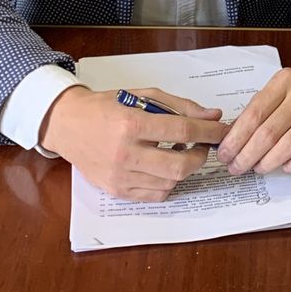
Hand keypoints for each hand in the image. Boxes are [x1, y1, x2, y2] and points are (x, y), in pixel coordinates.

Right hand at [39, 86, 228, 201]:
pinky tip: (164, 168)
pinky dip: (167, 184)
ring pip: (169, 183)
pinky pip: (154, 195)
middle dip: (200, 156)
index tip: (222, 130)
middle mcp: (125, 154)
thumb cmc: (106, 106)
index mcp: (131, 124)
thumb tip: (213, 116)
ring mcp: (119, 176)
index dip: (208, 131)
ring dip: (183, 169)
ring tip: (180, 153)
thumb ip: (180, 106)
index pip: (182, 130)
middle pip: (179, 165)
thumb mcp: (143, 95)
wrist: (68, 124)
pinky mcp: (116, 191)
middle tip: (202, 146)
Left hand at [216, 65, 290, 175]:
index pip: (254, 113)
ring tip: (257, 168)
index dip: (236, 138)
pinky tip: (286, 166)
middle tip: (236, 167)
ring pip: (289, 145)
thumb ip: (258, 108)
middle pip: (269, 132)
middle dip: (247, 155)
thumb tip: (231, 136)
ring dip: (268, 162)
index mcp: (284, 81)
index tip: (224, 153)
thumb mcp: (280, 87)